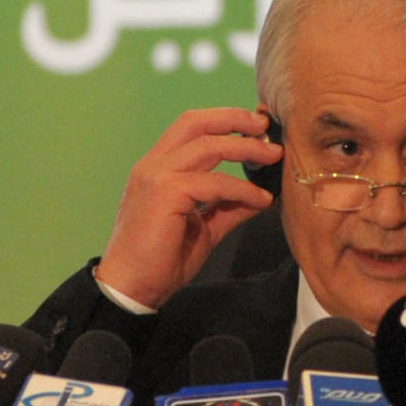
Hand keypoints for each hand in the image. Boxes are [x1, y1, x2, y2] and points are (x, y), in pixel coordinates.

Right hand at [95, 108, 281, 307]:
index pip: (190, 128)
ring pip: (208, 146)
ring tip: (273, 156)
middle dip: (234, 118)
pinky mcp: (165, 193)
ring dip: (246, 148)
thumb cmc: (161, 260)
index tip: (255, 126)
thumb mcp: (204, 228)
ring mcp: (157, 176)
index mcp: (158, 168)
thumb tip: (260, 197)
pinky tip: (261, 200)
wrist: (132, 287)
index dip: (223, 121)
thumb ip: (227, 208)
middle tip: (266, 125)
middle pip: (196, 123)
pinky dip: (243, 189)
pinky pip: (215, 183)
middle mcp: (153, 165)